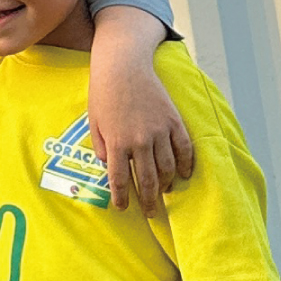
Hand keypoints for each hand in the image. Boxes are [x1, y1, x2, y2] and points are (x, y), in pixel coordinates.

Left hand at [88, 57, 193, 215]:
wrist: (124, 67)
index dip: (122, 198)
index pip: (120, 180)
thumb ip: (102, 149)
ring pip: (168, 167)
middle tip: (150, 213)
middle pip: (148, 179)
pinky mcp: (174, 120)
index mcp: (117, 143)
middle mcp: (140, 140)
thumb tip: (110, 169)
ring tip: (164, 193)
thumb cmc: (103, 95)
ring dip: (167, 184)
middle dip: (148, 200)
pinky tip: (184, 175)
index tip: (124, 208)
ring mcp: (160, 130)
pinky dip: (187, 164)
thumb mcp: (93, 124)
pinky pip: (185, 148)